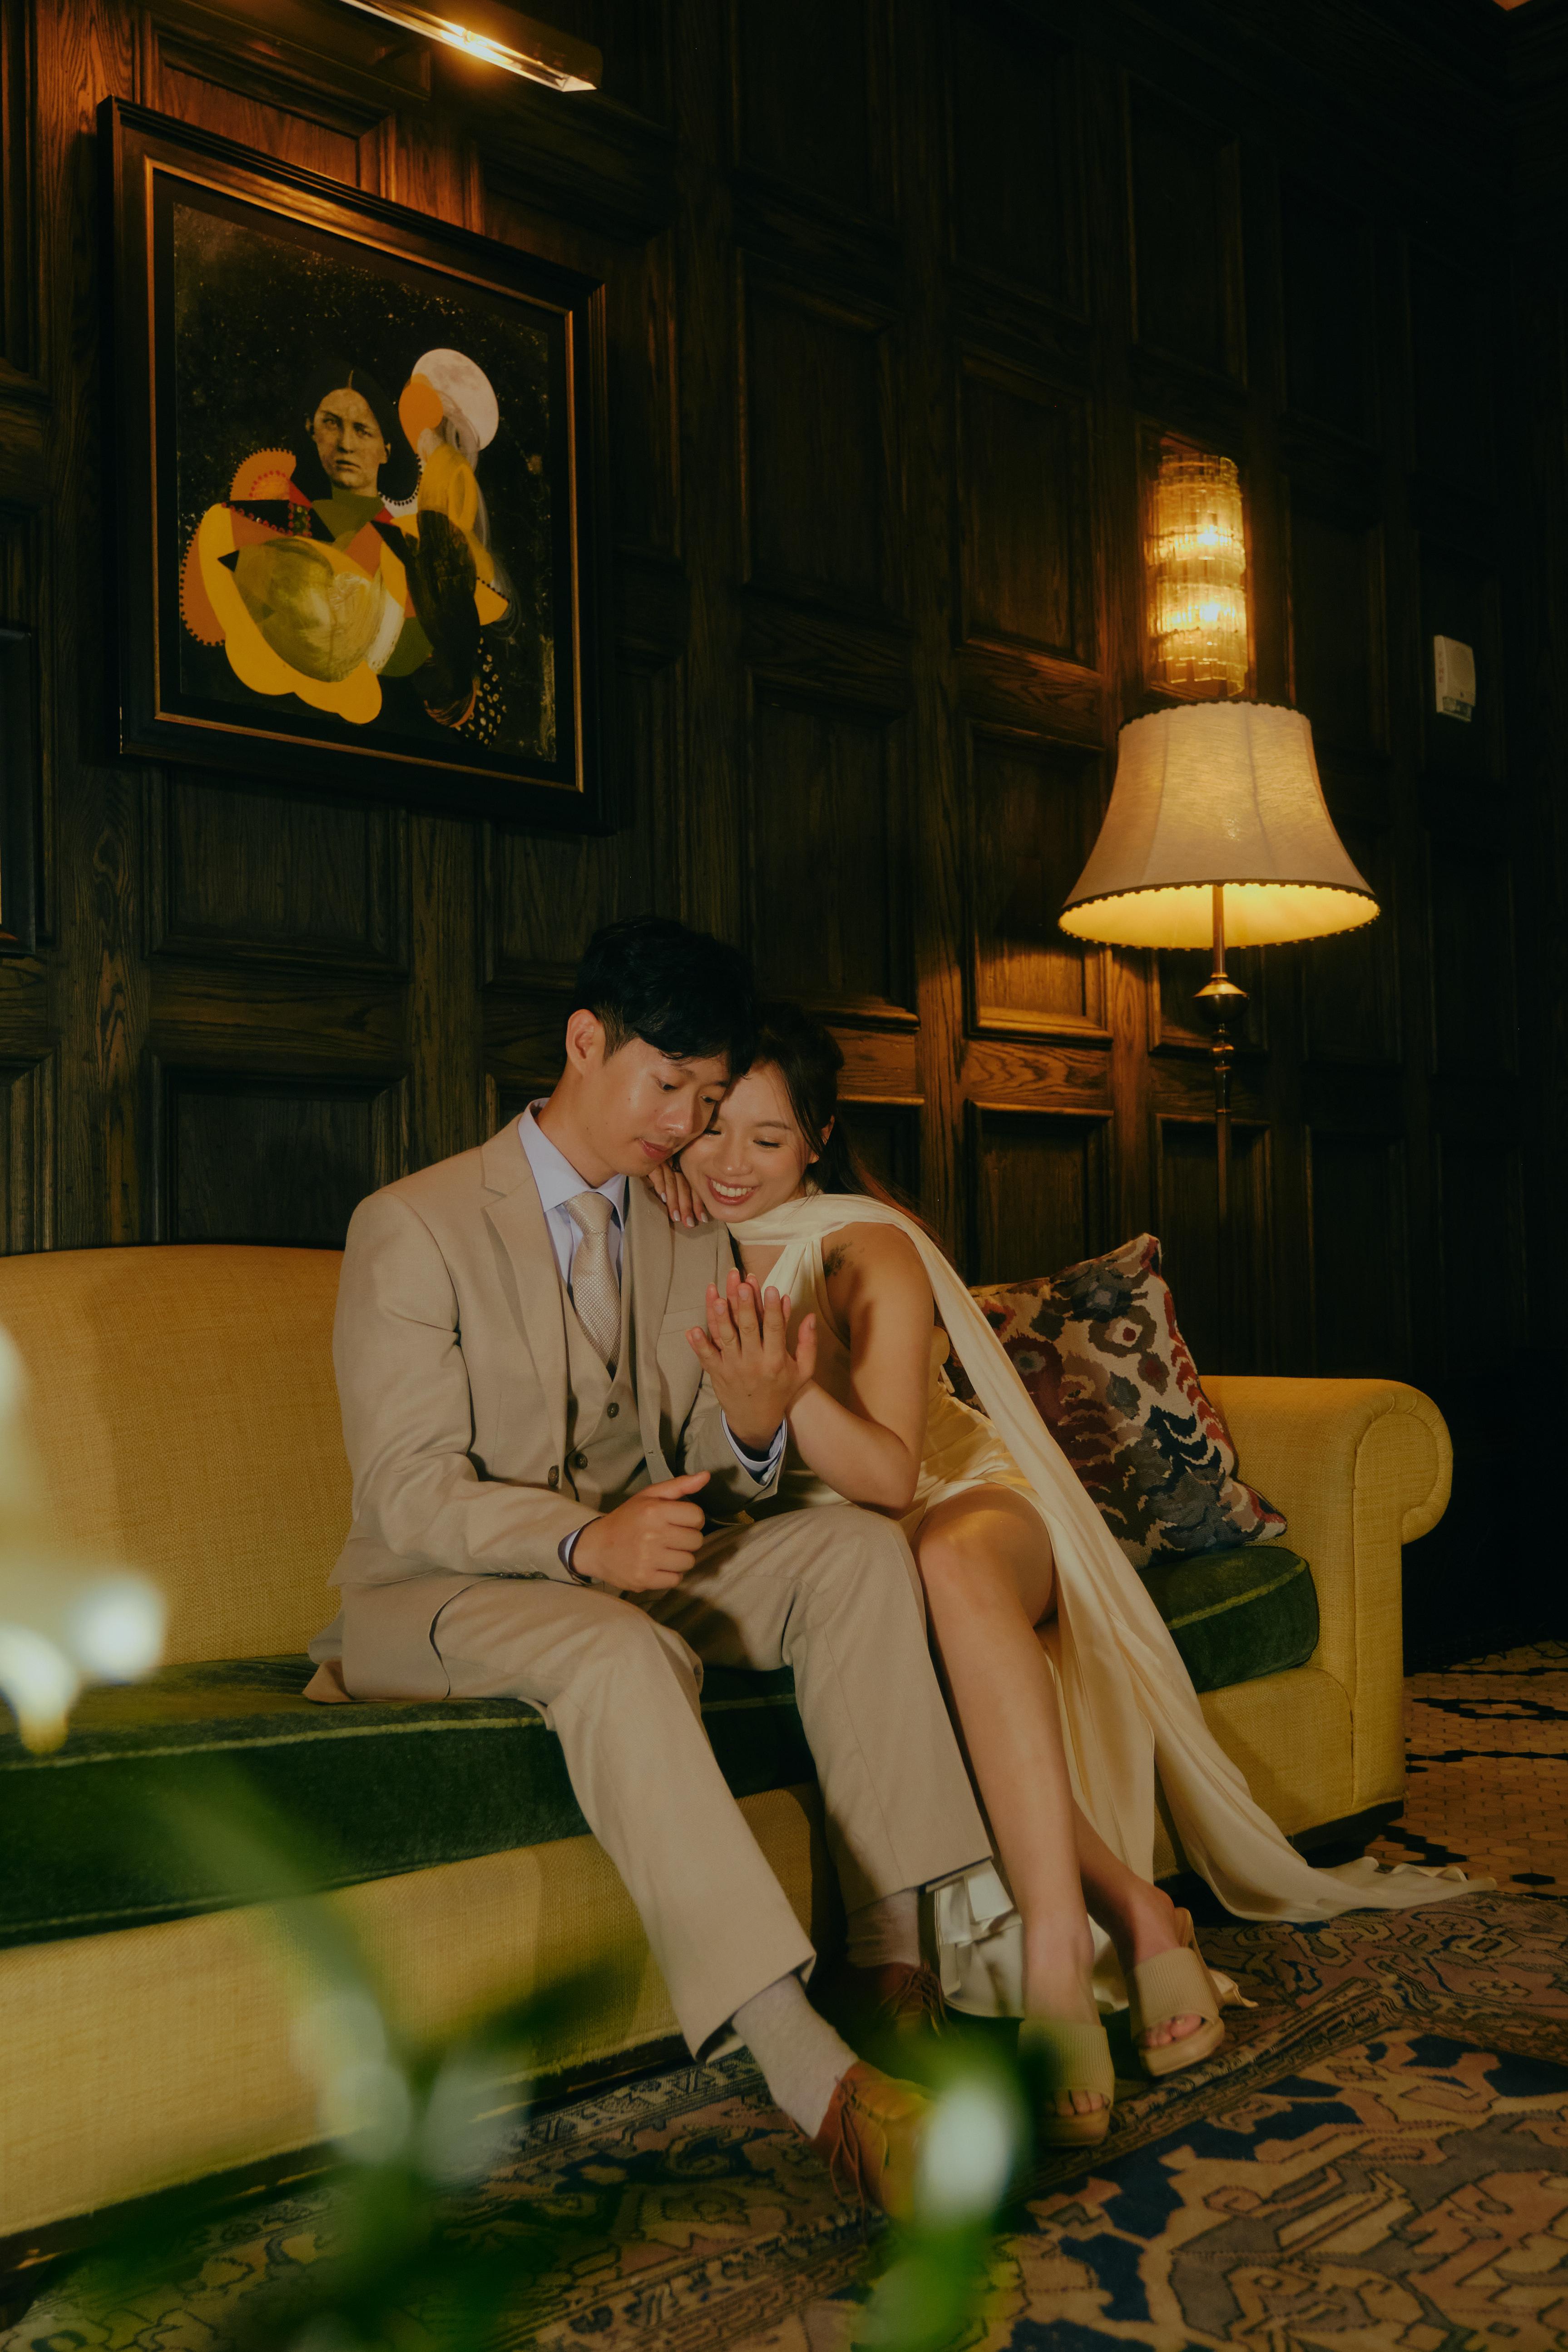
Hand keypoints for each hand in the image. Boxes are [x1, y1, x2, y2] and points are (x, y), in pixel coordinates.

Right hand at [572, 1471, 709, 1591]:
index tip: (679, 1521)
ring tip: (663, 1552)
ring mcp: (648, 1559)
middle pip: (696, 1540)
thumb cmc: (627, 1519)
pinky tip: (657, 1565)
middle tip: (669, 1537)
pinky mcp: (645, 1579)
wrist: (596, 1546)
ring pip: (689, 1561)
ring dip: (679, 1557)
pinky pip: (676, 1579)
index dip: (692, 1519)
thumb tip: (706, 1476)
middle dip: (686, 1539)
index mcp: (654, 1511)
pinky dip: (669, 1574)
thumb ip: (679, 1485)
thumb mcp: (649, 1496)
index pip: (697, 1516)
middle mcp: (652, 1535)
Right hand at [645, 1157, 705, 1228]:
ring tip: (675, 1216)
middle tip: (688, 1223)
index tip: (701, 1219)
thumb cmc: (655, 1162)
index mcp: (682, 1167)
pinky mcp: (651, 1159)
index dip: (698, 1203)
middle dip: (687, 1206)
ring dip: (674, 1200)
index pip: (693, 1186)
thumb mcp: (669, 1171)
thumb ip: (677, 1184)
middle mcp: (675, 1163)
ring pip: (672, 1182)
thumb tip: (687, 1208)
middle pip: (684, 1186)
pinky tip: (662, 1197)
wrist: (639, 1144)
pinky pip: (657, 1172)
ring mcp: (664, 1161)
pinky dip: (660, 1185)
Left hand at [688, 1270, 816, 1451]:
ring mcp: (733, 1368)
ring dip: (720, 1318)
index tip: (771, 1289)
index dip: (773, 1309)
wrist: (756, 1420)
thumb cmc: (781, 1390)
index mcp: (776, 1360)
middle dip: (744, 1306)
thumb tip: (811, 1316)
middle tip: (742, 1285)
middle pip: (748, 1329)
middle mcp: (754, 1362)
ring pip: (725, 1339)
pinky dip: (699, 1345)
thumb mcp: (803, 1371)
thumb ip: (808, 1343)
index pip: (775, 1329)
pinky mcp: (717, 1372)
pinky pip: (706, 1357)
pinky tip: (692, 1330)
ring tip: (717, 1298)